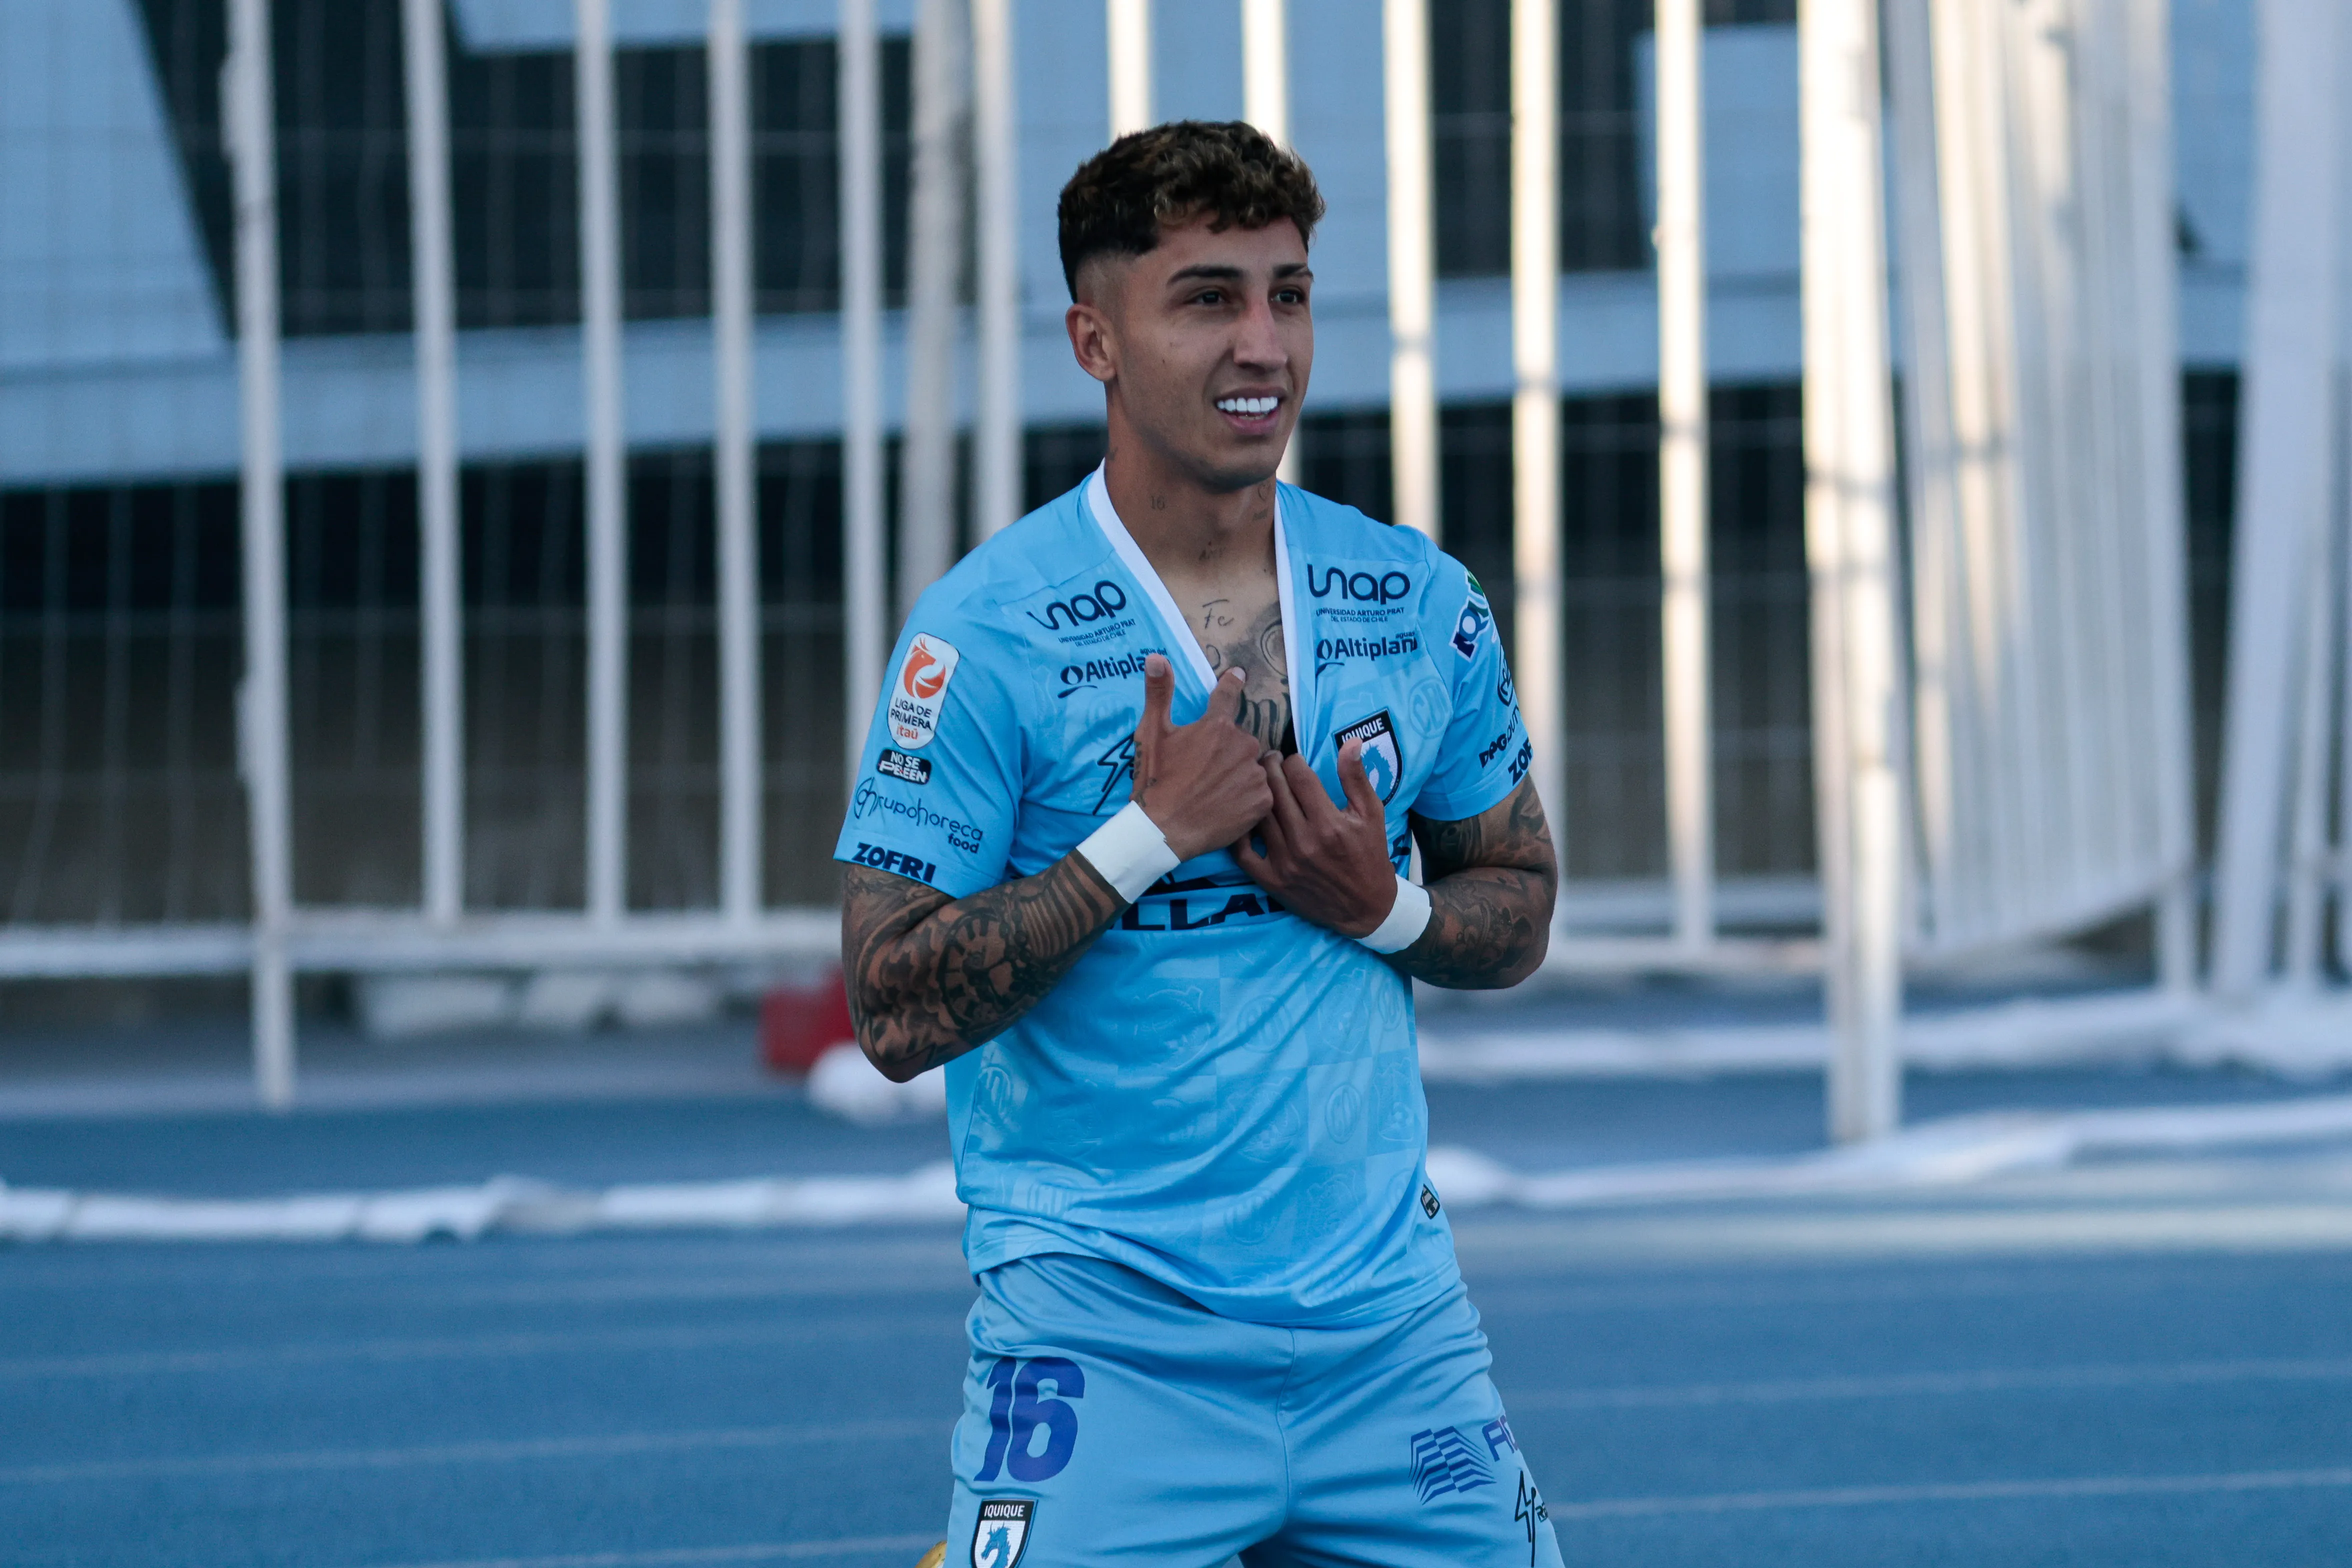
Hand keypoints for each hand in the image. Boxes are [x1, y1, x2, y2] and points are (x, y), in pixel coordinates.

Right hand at [1132, 654, 1275, 860]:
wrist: (1163, 830)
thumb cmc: (1155, 781)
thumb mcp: (1151, 734)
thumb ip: (1158, 693)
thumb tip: (1156, 656)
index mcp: (1217, 726)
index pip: (1227, 696)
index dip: (1231, 683)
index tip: (1238, 675)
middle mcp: (1242, 746)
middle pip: (1240, 741)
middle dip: (1225, 752)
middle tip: (1203, 772)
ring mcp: (1255, 775)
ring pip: (1251, 768)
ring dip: (1238, 775)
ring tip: (1214, 793)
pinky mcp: (1262, 802)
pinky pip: (1260, 793)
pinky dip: (1247, 798)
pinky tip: (1227, 806)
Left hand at [1233, 739, 1399, 936]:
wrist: (1365, 908)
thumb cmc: (1369, 855)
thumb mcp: (1371, 814)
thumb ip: (1356, 778)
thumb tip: (1351, 741)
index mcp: (1329, 823)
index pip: (1299, 776)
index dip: (1293, 760)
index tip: (1292, 758)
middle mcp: (1304, 842)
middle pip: (1275, 791)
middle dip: (1270, 767)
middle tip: (1268, 759)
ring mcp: (1285, 862)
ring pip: (1259, 815)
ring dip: (1254, 792)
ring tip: (1256, 781)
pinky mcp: (1271, 881)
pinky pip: (1243, 852)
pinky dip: (1240, 832)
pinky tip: (1244, 816)